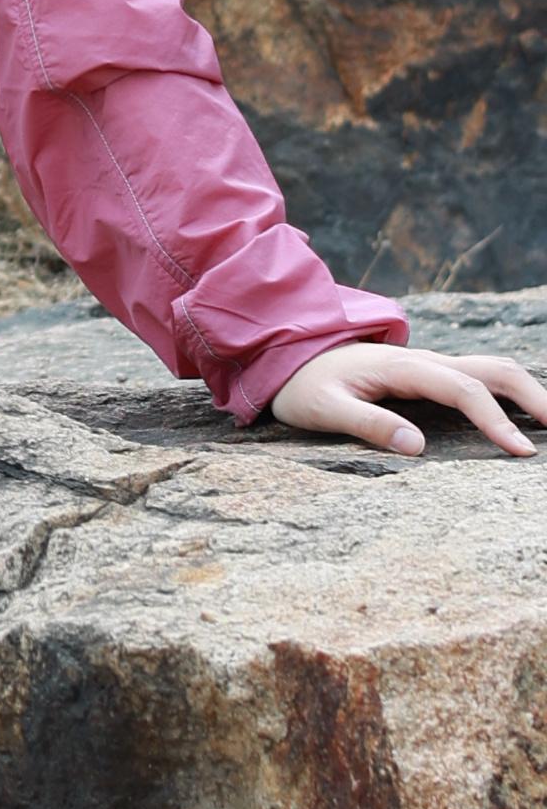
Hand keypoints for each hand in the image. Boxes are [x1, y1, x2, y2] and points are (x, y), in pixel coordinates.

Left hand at [270, 341, 546, 458]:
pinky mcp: (429, 377)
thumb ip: (368, 424)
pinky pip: (478, 379)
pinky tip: (522, 416)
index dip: (495, 419)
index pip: (463, 390)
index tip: (521, 451)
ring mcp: (430, 367)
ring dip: (526, 391)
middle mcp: (424, 362)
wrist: (287, 356)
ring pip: (491, 369)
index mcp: (403, 369)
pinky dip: (507, 393)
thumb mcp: (324, 409)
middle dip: (532, 395)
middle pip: (493, 368)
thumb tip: (417, 446)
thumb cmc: (304, 387)